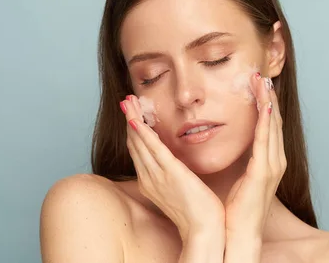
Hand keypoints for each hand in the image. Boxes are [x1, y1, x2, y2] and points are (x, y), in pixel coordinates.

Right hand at [120, 95, 224, 243]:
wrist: (203, 229)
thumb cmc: (196, 212)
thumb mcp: (179, 189)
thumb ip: (173, 175)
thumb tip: (173, 163)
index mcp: (150, 181)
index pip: (138, 150)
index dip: (134, 130)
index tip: (132, 112)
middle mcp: (149, 177)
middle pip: (134, 143)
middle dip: (129, 119)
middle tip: (126, 99)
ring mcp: (157, 175)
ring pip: (140, 142)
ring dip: (133, 119)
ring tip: (128, 100)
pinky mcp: (170, 173)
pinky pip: (153, 149)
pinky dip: (143, 133)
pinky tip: (136, 120)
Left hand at [224, 73, 286, 239]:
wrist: (241, 232)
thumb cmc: (238, 208)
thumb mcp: (241, 177)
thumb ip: (244, 159)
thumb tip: (235, 143)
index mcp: (271, 161)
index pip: (270, 125)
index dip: (266, 104)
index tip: (258, 84)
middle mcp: (276, 160)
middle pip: (274, 121)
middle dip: (268, 96)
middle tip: (260, 74)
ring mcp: (273, 166)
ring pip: (272, 125)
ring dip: (267, 101)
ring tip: (261, 81)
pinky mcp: (263, 172)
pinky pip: (265, 140)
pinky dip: (265, 120)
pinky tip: (264, 105)